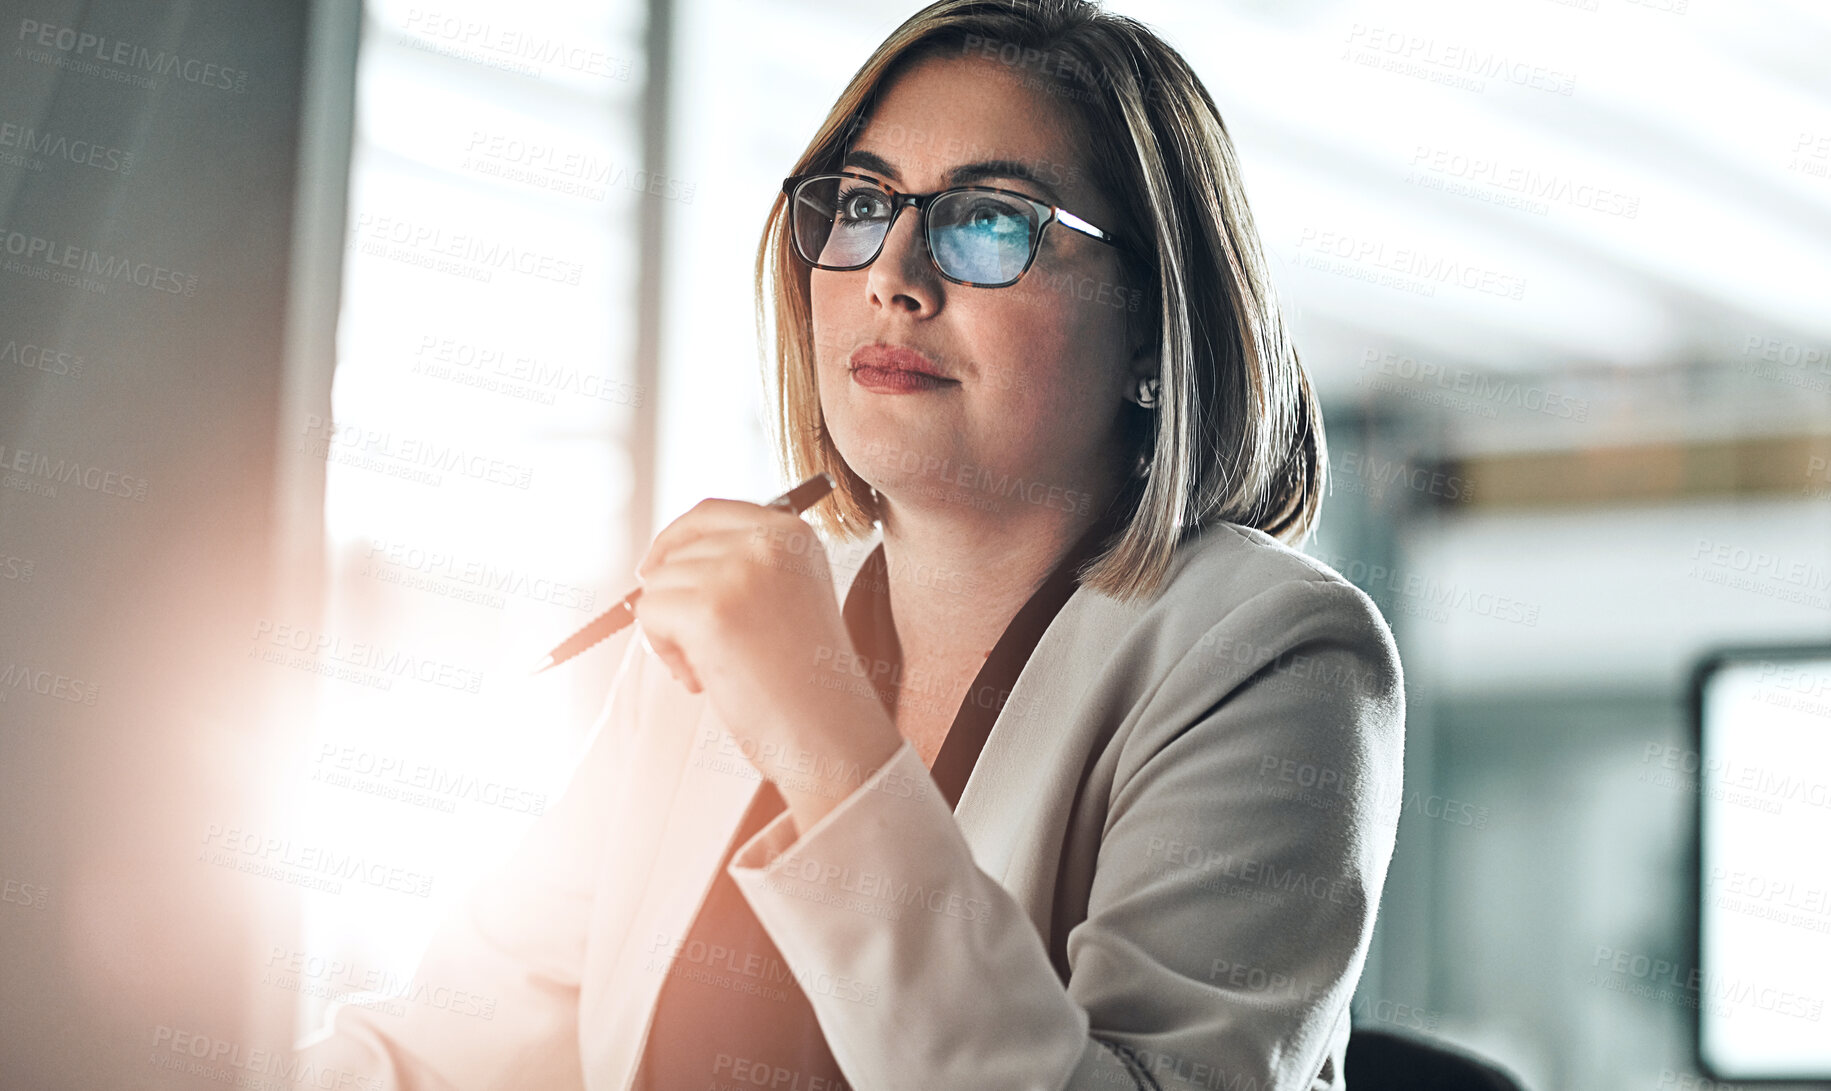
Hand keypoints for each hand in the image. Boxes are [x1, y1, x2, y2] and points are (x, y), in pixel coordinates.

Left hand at [632, 498, 903, 832]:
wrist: (833, 736)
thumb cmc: (807, 683)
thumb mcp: (790, 599)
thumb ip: (744, 569)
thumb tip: (662, 562)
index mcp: (794, 534)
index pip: (709, 512)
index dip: (674, 541)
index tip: (655, 572)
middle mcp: (770, 541)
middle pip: (677, 550)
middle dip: (674, 598)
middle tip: (704, 650)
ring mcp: (740, 572)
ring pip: (658, 585)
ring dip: (671, 632)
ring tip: (714, 670)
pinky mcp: (710, 609)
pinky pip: (649, 614)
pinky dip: (664, 651)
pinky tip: (702, 679)